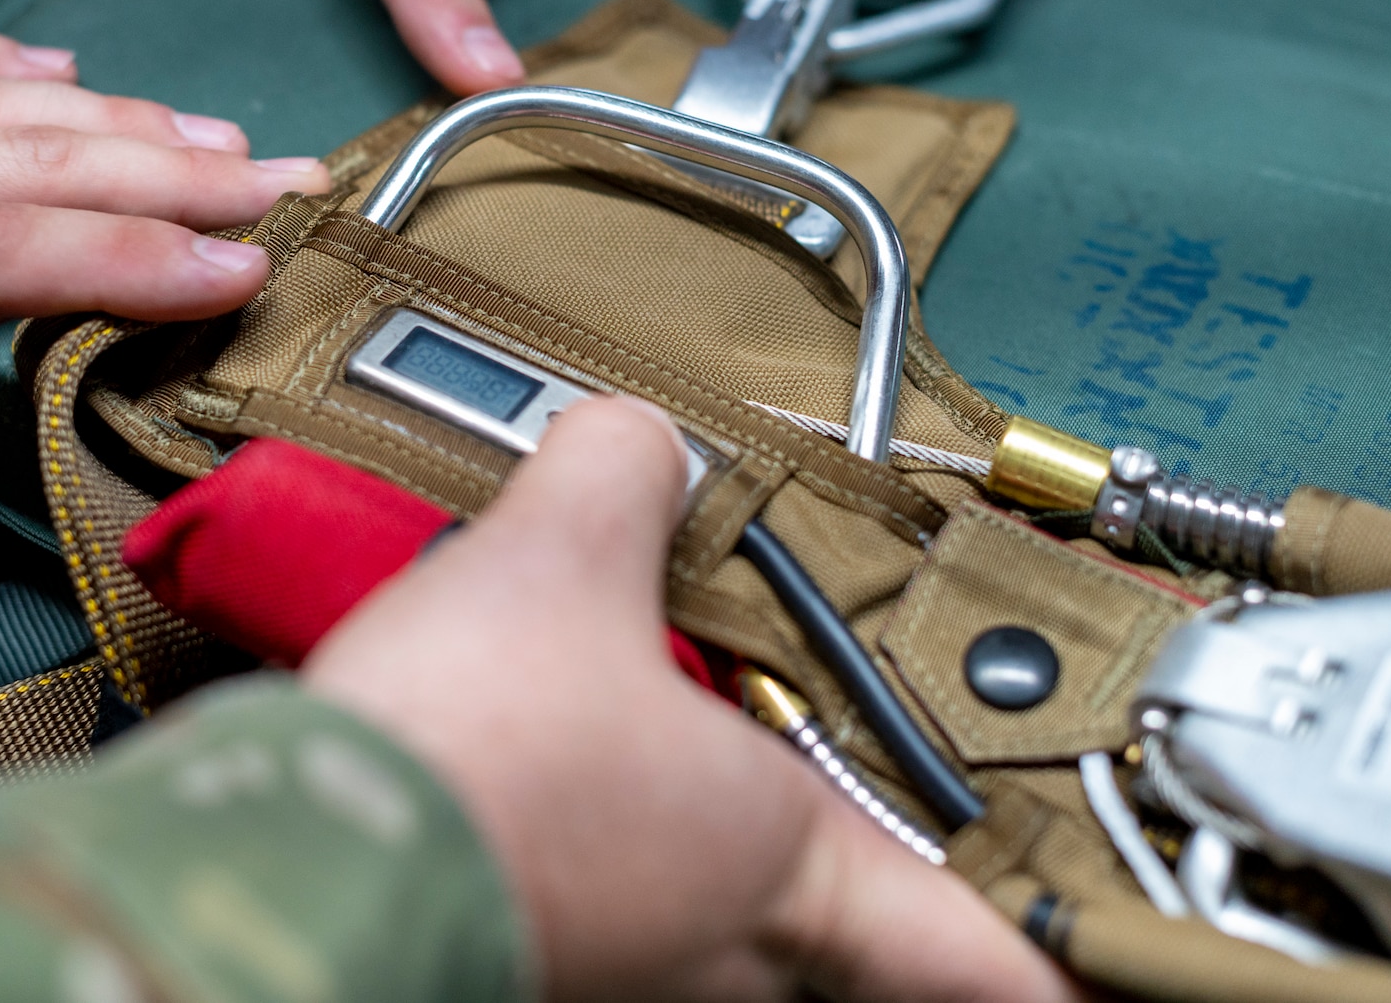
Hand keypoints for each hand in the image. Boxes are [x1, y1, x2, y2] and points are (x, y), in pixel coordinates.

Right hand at [305, 399, 1079, 1000]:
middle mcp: (708, 943)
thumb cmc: (465, 752)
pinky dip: (587, 840)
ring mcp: (613, 965)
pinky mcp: (520, 949)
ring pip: (704, 921)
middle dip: (843, 867)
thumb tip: (637, 440)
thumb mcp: (563, 553)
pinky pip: (597, 900)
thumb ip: (624, 473)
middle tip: (844, 806)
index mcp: (773, 856)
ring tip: (650, 750)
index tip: (1096, 967)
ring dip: (690, 841)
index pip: (971, 942)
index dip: (1046, 952)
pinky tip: (523, 763)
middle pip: (834, 933)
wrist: (294, 855)